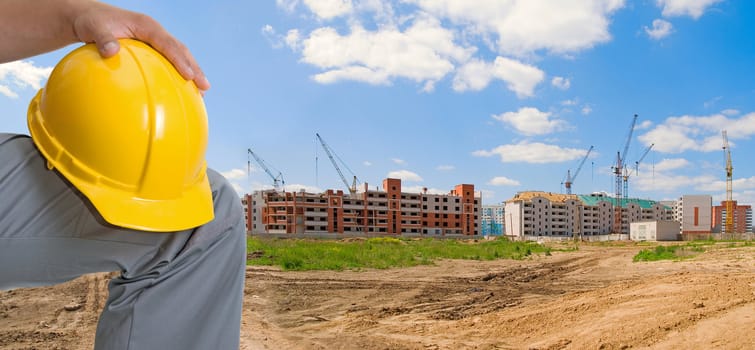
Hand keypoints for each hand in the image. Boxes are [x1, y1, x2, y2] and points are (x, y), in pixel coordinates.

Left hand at [71, 2, 209, 90]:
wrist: (89, 18)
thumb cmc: (92, 22)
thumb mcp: (94, 28)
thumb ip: (103, 39)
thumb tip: (111, 52)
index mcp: (146, 26)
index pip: (168, 43)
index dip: (180, 60)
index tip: (189, 76)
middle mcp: (155, 32)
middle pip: (181, 50)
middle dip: (194, 68)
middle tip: (205, 87)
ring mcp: (154, 41)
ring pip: (179, 56)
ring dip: (191, 73)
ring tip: (202, 92)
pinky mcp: (151, 50)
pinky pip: (168, 62)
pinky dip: (178, 75)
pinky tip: (181, 92)